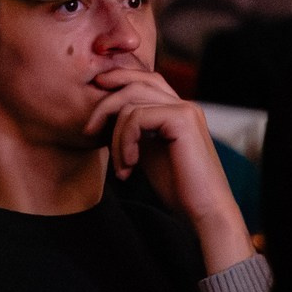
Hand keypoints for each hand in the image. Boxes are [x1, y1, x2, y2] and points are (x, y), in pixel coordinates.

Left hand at [86, 66, 253, 270]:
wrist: (203, 211)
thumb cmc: (177, 186)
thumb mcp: (147, 151)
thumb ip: (133, 130)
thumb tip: (104, 114)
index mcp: (177, 111)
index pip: (144, 80)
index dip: (116, 81)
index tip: (93, 98)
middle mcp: (184, 105)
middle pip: (135, 83)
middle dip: (105, 104)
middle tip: (88, 131)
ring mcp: (185, 109)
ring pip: (130, 103)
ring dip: (115, 136)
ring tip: (121, 167)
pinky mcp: (182, 119)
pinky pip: (136, 117)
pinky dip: (125, 142)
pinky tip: (130, 166)